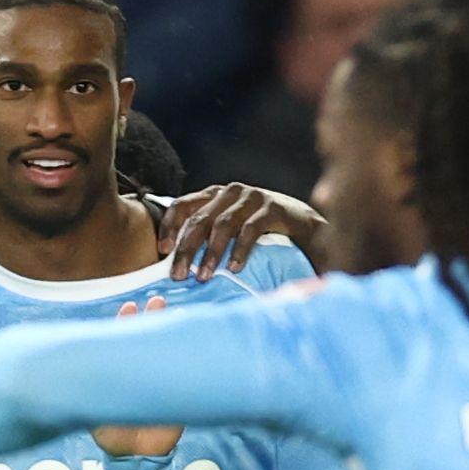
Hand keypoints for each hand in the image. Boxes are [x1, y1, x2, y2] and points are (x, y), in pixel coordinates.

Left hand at [90, 293, 179, 456]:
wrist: (133, 458)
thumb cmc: (110, 433)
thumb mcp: (93, 411)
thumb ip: (89, 393)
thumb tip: (72, 371)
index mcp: (122, 372)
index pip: (124, 341)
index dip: (126, 324)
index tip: (128, 308)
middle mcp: (143, 372)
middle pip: (148, 339)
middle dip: (152, 320)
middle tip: (156, 303)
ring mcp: (160, 382)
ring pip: (166, 352)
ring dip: (170, 333)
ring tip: (175, 314)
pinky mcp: (176, 397)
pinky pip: (184, 376)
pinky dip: (187, 360)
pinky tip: (192, 345)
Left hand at [159, 181, 321, 279]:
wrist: (306, 229)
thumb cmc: (262, 235)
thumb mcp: (231, 234)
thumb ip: (207, 241)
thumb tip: (178, 267)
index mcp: (214, 196)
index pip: (183, 205)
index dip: (170, 226)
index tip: (162, 250)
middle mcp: (230, 192)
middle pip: (200, 219)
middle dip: (187, 249)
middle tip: (179, 275)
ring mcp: (252, 197)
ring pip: (223, 224)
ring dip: (211, 253)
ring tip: (204, 276)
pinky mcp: (272, 208)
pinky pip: (251, 229)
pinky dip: (240, 250)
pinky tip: (234, 268)